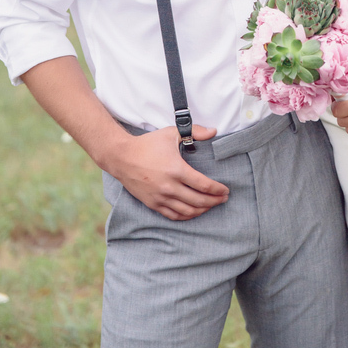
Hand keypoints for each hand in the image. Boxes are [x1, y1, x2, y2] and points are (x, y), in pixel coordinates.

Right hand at [110, 125, 228, 220]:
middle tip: (223, 199)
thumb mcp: (171, 133)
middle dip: (214, 201)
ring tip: (211, 206)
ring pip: (187, 211)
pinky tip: (193, 212)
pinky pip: (173, 215)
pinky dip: (186, 216)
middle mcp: (169, 187)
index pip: (204, 185)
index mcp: (176, 170)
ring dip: (202, 210)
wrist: (122, 157)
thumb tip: (214, 131)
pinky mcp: (152, 204)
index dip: (218, 190)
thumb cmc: (148, 144)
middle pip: (198, 201)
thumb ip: (195, 131)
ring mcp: (160, 197)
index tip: (226, 190)